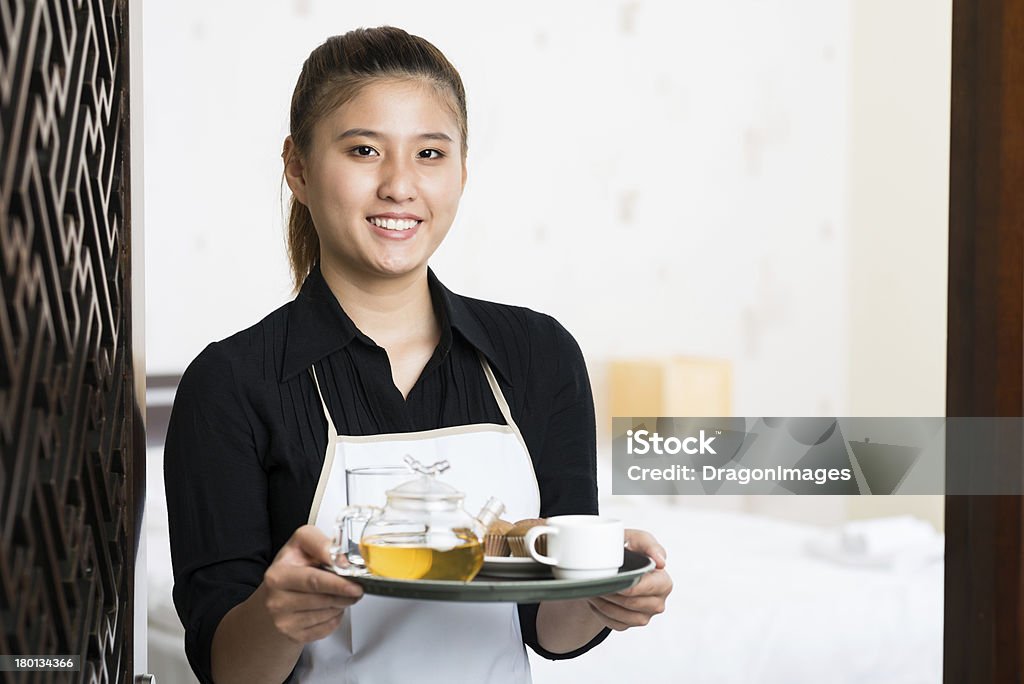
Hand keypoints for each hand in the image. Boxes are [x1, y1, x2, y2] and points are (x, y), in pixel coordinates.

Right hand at [260, 525, 363, 643]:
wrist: (275, 596)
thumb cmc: (292, 567)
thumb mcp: (301, 544)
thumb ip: (321, 545)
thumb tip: (342, 561)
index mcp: (278, 575)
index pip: (313, 581)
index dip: (338, 582)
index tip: (355, 582)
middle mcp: (277, 600)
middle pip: (323, 599)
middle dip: (345, 593)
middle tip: (358, 588)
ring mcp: (283, 620)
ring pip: (327, 614)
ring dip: (342, 604)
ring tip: (342, 594)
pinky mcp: (293, 635)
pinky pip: (326, 628)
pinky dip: (335, 617)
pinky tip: (331, 607)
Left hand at [585, 528, 672, 630]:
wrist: (615, 562)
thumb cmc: (629, 549)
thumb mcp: (638, 540)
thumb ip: (650, 545)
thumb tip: (661, 562)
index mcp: (664, 583)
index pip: (645, 588)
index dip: (626, 585)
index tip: (611, 578)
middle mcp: (658, 602)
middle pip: (631, 603)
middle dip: (611, 593)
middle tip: (596, 582)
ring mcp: (645, 616)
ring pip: (623, 618)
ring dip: (604, 604)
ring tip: (593, 590)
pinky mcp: (631, 624)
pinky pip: (615, 624)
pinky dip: (602, 613)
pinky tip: (596, 599)